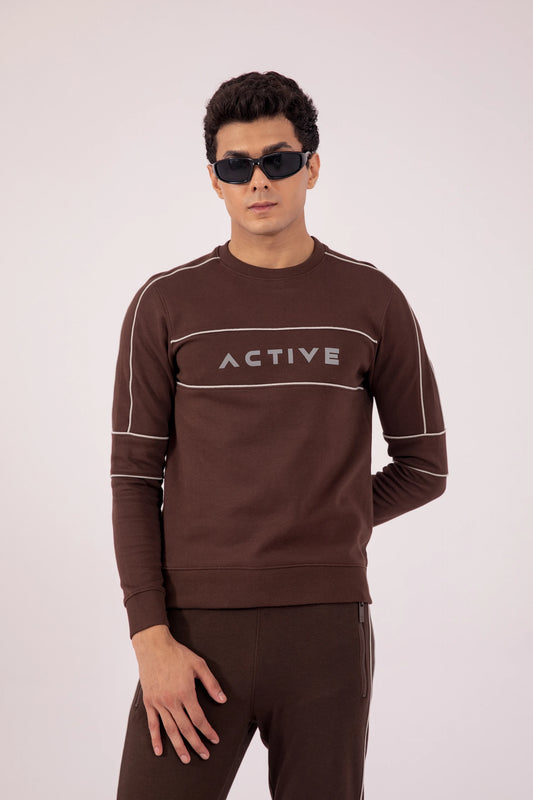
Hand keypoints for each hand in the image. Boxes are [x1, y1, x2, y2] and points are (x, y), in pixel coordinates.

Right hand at [132, 624, 227, 762]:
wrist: (154, 647)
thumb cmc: (178, 654)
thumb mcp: (199, 665)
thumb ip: (211, 683)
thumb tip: (223, 700)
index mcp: (186, 692)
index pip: (199, 719)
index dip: (207, 731)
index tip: (215, 740)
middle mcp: (172, 701)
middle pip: (186, 728)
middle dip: (196, 744)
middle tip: (205, 755)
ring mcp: (159, 703)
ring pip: (170, 729)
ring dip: (178, 746)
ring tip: (186, 759)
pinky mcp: (149, 702)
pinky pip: (152, 724)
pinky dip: (155, 738)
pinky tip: (160, 751)